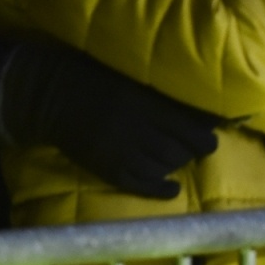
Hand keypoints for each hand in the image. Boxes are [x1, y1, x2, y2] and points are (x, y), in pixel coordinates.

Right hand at [1, 43, 219, 197]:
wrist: (52, 94)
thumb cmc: (95, 75)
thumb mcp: (132, 76)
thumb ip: (161, 91)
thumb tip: (196, 102)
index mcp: (147, 102)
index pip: (192, 126)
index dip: (207, 133)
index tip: (212, 130)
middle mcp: (139, 129)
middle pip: (183, 150)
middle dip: (195, 149)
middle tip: (198, 146)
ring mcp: (122, 151)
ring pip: (165, 167)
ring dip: (177, 163)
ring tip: (178, 157)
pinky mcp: (108, 168)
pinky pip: (141, 185)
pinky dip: (161, 188)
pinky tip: (172, 188)